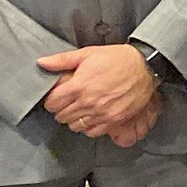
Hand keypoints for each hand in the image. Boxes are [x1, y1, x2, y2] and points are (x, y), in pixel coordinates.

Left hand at [39, 44, 158, 142]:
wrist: (145, 66)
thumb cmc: (117, 59)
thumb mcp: (88, 53)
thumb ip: (62, 60)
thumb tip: (42, 62)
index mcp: (79, 86)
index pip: (52, 104)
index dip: (52, 100)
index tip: (57, 97)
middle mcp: (88, 102)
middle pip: (61, 117)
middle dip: (62, 109)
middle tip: (69, 102)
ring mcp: (101, 113)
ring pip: (75, 126)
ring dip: (75, 119)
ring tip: (81, 109)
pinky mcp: (114, 120)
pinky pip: (92, 132)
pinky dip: (89, 127)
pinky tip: (92, 116)